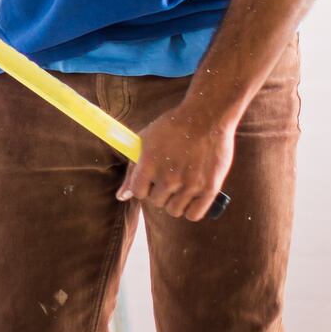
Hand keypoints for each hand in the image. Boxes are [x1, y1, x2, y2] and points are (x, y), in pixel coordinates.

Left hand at [117, 102, 235, 221]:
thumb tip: (121, 197)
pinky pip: (194, 214)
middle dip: (160, 191)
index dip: (144, 186)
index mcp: (148, 165)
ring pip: (174, 210)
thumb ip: (133, 171)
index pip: (138, 193)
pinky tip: (192, 195)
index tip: (152, 179)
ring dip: (176, 201)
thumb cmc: (173, 127)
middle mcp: (167, 178)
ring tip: (182, 185)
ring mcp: (189, 185)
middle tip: (170, 177)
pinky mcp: (209, 189)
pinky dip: (192, 208)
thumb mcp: (145, 141)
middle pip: (157, 202)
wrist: (206, 117)